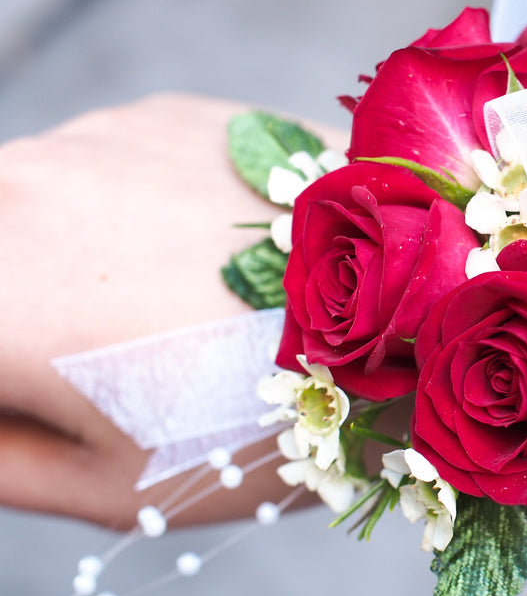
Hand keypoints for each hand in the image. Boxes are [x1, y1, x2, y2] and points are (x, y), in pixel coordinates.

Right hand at [0, 93, 344, 526]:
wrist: (418, 320)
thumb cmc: (261, 426)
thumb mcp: (106, 483)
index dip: (14, 382)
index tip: (56, 396)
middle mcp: (20, 192)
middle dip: (26, 310)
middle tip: (109, 363)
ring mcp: (97, 138)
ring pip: (36, 205)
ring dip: (67, 255)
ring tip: (170, 311)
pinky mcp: (166, 112)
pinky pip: (107, 165)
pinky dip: (129, 209)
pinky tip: (206, 257)